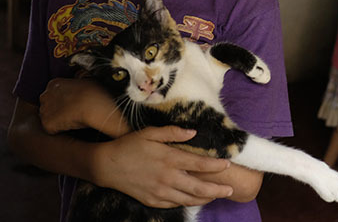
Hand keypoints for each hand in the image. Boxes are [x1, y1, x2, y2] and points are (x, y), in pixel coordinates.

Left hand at [39, 78, 119, 134]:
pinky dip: (59, 130)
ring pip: (48, 117)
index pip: (52, 93)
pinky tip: (71, 126)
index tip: (71, 103)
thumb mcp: (87, 79)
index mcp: (54, 83)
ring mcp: (45, 111)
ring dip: (57, 120)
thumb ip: (78, 80)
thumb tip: (79, 77)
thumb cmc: (94, 93)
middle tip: (71, 112)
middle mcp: (45, 95)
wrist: (93, 106)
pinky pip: (51, 129)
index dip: (63, 100)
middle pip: (47, 105)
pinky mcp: (47, 124)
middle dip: (56, 109)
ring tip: (72, 120)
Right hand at [95, 126, 233, 207]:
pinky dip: (187, 202)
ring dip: (205, 198)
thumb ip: (173, 132)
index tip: (227, 165)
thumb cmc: (129, 145)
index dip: (215, 165)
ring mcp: (160, 191)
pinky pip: (174, 204)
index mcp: (169, 158)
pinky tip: (194, 199)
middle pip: (198, 187)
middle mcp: (167, 177)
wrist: (107, 166)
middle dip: (217, 189)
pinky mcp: (153, 200)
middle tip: (230, 190)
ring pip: (188, 199)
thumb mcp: (150, 132)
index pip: (198, 164)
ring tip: (216, 196)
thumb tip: (193, 132)